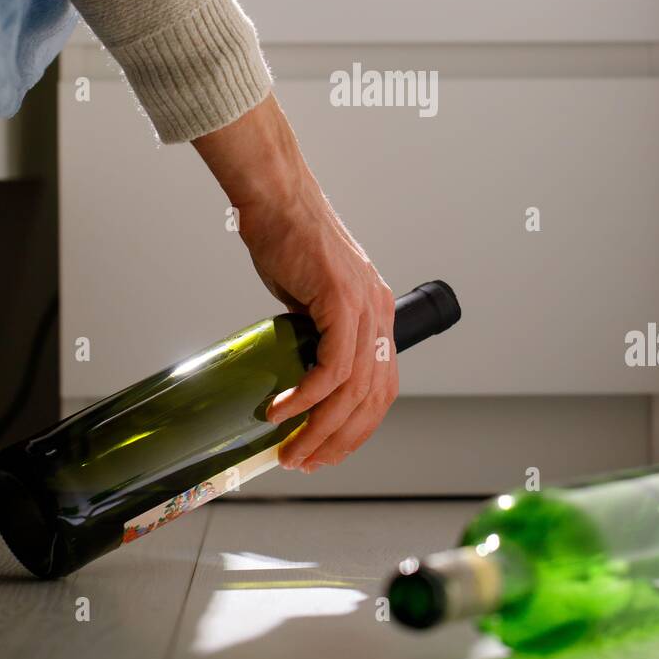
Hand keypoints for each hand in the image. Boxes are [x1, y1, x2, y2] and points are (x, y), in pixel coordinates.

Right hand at [193, 95, 397, 470]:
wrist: (277, 196)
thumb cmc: (286, 238)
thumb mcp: (309, 295)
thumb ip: (313, 330)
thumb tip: (295, 369)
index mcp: (377, 312)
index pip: (381, 386)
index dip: (357, 426)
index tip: (326, 449)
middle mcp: (380, 312)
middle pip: (373, 398)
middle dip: (341, 440)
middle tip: (305, 461)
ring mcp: (366, 307)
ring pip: (353, 391)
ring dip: (320, 429)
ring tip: (289, 450)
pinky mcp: (343, 302)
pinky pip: (332, 368)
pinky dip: (306, 398)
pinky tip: (280, 412)